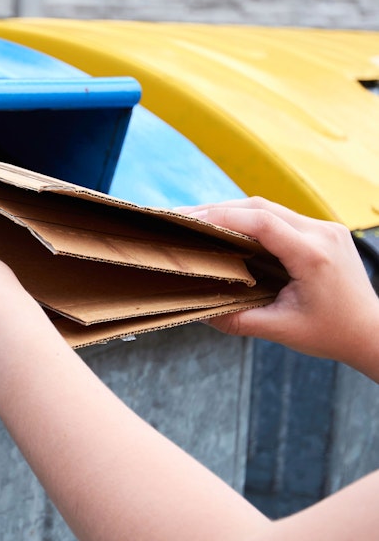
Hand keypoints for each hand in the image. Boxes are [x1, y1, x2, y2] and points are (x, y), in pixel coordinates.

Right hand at [179, 197, 378, 371]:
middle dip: (217, 209)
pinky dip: (249, 219)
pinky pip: (280, 216)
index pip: (261, 222)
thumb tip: (197, 311)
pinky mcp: (322, 231)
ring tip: (196, 220)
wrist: (371, 332)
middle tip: (180, 217)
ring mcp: (325, 228)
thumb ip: (237, 319)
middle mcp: (322, 233)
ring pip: (269, 208)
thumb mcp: (280, 330)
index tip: (188, 220)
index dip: (221, 217)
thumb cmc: (330, 333)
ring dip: (232, 211)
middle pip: (260, 207)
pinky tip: (227, 227)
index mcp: (313, 255)